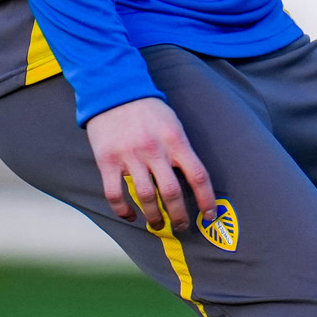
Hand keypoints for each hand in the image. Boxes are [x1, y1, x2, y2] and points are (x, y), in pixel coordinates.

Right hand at [86, 96, 214, 229]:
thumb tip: (191, 181)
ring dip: (154, 217)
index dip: (207, 200)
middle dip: (179, 216)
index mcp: (175, 140)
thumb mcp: (172, 123)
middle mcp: (154, 150)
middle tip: (181, 226)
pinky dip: (123, 210)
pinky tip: (130, 215)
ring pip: (145, 197)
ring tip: (157, 225)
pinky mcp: (107, 160)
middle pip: (172, 193)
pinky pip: (115, 194)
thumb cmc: (148, 109)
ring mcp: (130, 156)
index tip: (209, 215)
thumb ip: (181, 149)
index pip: (198, 176)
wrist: (113, 90)